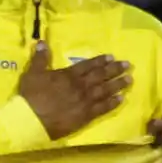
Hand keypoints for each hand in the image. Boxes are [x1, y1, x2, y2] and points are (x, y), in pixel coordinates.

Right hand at [17, 44, 131, 139]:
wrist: (32, 120)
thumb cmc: (31, 96)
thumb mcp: (33, 73)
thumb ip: (40, 59)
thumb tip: (42, 43)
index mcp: (69, 75)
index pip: (88, 65)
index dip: (100, 61)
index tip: (112, 57)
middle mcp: (80, 86)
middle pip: (101, 76)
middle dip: (115, 70)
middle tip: (128, 65)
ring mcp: (85, 101)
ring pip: (105, 91)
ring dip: (118, 85)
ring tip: (129, 80)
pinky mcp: (85, 116)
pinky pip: (102, 108)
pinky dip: (112, 104)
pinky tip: (121, 99)